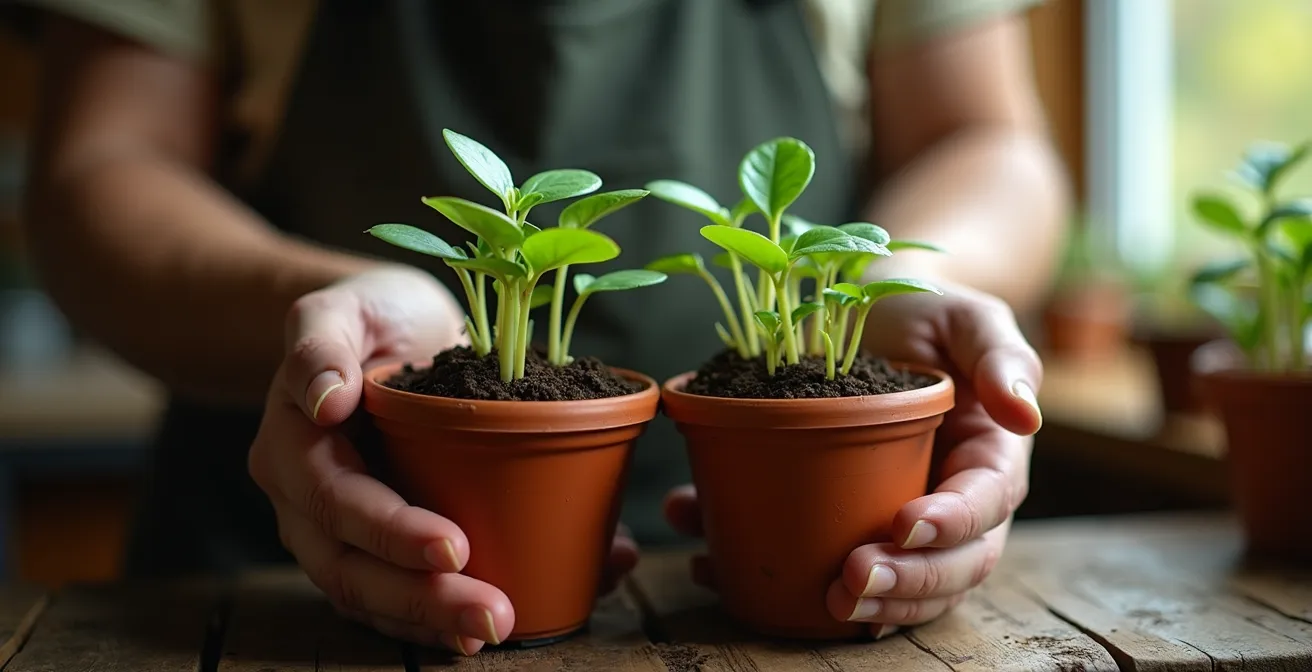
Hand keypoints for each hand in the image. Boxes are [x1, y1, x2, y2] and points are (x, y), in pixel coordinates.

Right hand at [247, 266, 639, 654]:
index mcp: (293, 446)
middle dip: (423, 600)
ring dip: (437, 622)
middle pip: (354, 571)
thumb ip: (322, 341)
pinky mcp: (384, 547)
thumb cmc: (371, 313)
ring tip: (499, 629)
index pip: (336, 502)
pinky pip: (410, 592)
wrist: (389, 329)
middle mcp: (308, 504)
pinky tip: (528, 609)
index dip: (391, 531)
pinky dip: (458, 609)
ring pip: (379, 598)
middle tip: (492, 616)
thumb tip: (324, 400)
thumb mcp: (343, 304)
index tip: (455, 545)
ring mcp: (342, 534)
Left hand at [664, 281, 1041, 636]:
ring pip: (896, 585)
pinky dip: (766, 575)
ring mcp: (894, 519)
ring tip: (816, 598)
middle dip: (906, 584)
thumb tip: (1027, 414)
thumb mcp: (967, 316)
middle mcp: (949, 504)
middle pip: (948, 567)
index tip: (905, 523)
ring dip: (862, 605)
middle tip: (852, 580)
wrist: (865, 307)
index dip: (952, 525)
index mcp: (988, 458)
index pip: (985, 505)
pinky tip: (713, 564)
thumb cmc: (924, 310)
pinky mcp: (837, 520)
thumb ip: (1001, 355)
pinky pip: (815, 561)